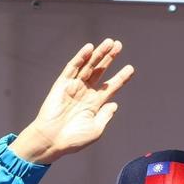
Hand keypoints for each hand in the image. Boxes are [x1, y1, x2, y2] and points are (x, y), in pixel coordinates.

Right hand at [10, 38, 134, 164]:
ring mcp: (74, 87)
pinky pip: (72, 68)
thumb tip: (115, 104)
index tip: (131, 68)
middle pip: (100, 71)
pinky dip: (80, 57)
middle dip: (109, 58)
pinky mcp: (62, 84)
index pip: (111, 87)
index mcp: (95, 104)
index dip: (121, 77)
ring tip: (109, 42)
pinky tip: (89, 48)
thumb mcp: (96, 129)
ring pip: (88, 66)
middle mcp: (86, 93)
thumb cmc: (74, 139)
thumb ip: (105, 116)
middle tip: (119, 45)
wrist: (52, 140)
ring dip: (98, 54)